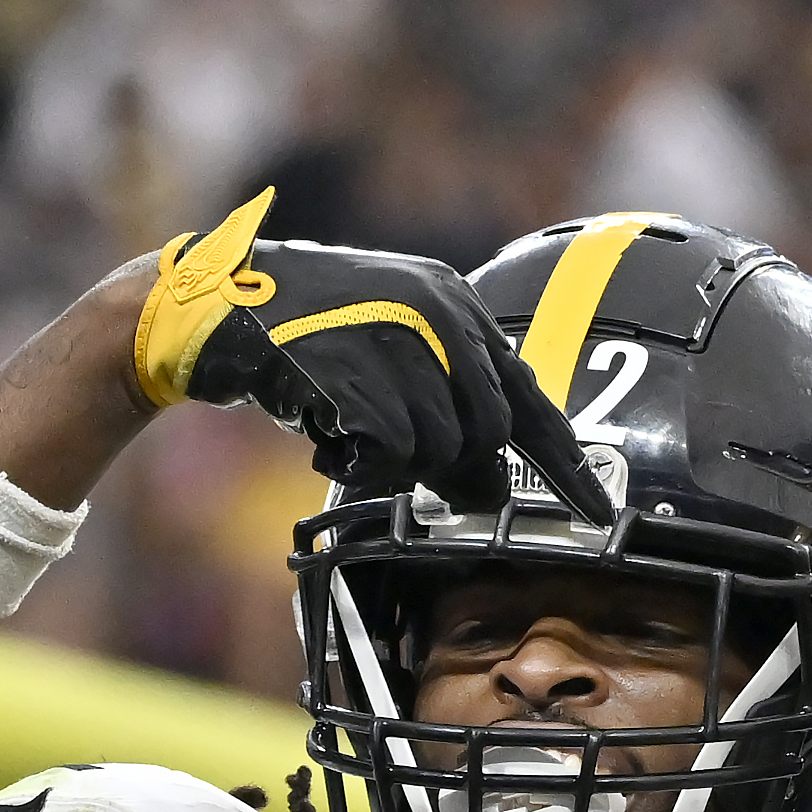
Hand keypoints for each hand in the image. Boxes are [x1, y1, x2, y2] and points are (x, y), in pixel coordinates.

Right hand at [131, 188, 607, 522]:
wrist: (213, 305)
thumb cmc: (303, 338)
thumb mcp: (387, 350)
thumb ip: (444, 403)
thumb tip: (488, 489)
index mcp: (453, 303)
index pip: (528, 394)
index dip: (563, 462)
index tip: (598, 509)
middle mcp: (437, 313)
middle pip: (488, 434)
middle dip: (451, 466)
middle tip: (395, 459)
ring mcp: (397, 339)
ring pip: (439, 449)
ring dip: (393, 460)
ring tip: (345, 427)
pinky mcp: (357, 371)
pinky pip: (390, 454)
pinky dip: (358, 460)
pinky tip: (324, 431)